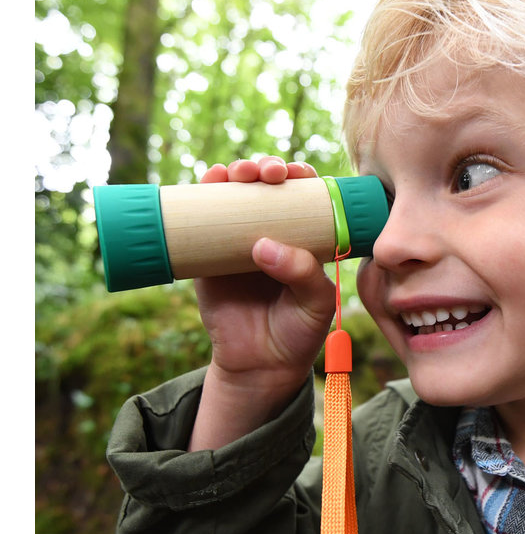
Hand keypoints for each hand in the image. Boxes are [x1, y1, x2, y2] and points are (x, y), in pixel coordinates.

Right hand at [189, 157, 335, 448]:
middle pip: (267, 187)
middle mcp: (272, 231)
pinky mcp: (207, 256)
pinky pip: (200, 221)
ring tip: (237, 174)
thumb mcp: (315, 304)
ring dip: (234, 173)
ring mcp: (237, 241)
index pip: (304, 196)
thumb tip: (264, 246)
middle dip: (266, 168)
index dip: (301, 176)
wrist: (260, 365)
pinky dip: (201, 196)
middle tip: (267, 173)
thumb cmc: (297, 331)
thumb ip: (302, 274)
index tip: (298, 173)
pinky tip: (207, 181)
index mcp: (305, 238)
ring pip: (234, 196)